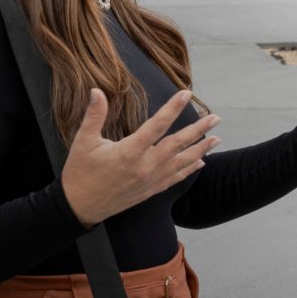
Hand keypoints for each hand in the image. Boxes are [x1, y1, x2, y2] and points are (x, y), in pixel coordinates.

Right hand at [59, 89, 220, 226]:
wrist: (79, 207)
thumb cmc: (79, 172)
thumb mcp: (83, 141)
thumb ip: (94, 115)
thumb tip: (96, 91)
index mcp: (130, 151)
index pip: (157, 125)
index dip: (173, 108)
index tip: (186, 94)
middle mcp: (145, 166)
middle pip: (178, 144)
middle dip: (199, 130)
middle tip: (216, 118)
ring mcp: (150, 180)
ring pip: (181, 162)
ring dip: (201, 150)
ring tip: (216, 139)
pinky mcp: (149, 191)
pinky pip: (175, 178)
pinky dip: (189, 169)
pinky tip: (200, 162)